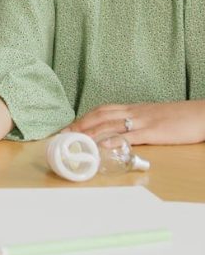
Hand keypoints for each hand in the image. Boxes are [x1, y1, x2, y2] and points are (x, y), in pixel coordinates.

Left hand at [69, 100, 204, 144]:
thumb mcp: (154, 117)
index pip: (103, 110)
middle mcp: (135, 112)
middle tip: (63, 134)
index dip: (85, 118)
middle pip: (101, 115)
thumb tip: (122, 134)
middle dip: (81, 124)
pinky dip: (115, 140)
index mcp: (134, 109)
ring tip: (75, 139)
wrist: (200, 114)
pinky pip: (131, 136)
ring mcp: (144, 121)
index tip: (70, 126)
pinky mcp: (154, 132)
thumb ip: (138, 123)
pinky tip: (104, 145)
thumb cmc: (179, 117)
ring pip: (111, 123)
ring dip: (91, 132)